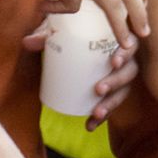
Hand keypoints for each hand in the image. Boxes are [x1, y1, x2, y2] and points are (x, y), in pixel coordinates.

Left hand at [22, 20, 137, 128]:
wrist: (68, 41)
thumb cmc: (67, 33)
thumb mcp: (56, 31)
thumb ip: (43, 35)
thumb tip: (27, 42)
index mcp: (115, 40)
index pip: (129, 44)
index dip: (125, 53)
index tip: (113, 62)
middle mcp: (123, 59)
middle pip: (129, 71)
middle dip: (116, 82)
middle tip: (98, 89)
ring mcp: (119, 76)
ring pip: (123, 91)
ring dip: (111, 104)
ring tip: (96, 112)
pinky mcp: (112, 91)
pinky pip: (111, 105)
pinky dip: (101, 118)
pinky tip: (89, 126)